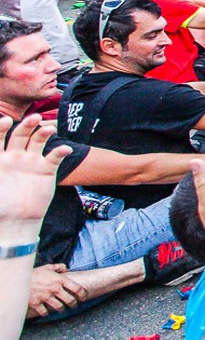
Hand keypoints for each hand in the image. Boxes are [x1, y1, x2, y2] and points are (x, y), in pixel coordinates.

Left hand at [0, 115, 66, 229]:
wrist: (16, 221)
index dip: (1, 127)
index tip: (5, 121)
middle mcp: (15, 156)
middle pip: (21, 134)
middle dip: (27, 124)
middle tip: (34, 118)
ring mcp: (31, 162)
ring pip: (38, 141)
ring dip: (44, 133)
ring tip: (49, 130)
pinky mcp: (46, 170)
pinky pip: (55, 157)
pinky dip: (61, 151)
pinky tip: (65, 150)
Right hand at [28, 265, 86, 317]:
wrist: (17, 279)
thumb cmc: (33, 273)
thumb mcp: (47, 267)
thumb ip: (58, 267)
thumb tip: (66, 269)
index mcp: (59, 279)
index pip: (77, 288)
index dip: (83, 294)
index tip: (84, 297)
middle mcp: (54, 289)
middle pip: (70, 300)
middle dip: (74, 304)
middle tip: (74, 305)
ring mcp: (45, 297)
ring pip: (60, 307)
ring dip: (62, 309)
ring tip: (62, 309)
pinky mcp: (36, 303)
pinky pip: (45, 312)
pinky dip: (47, 313)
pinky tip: (47, 311)